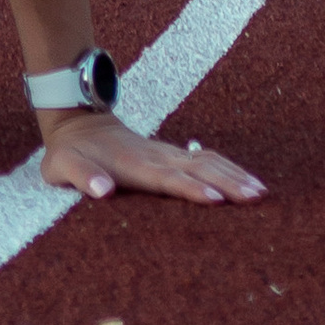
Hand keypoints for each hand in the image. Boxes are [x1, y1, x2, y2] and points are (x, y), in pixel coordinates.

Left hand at [36, 110, 265, 205]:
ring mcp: (168, 153)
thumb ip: (82, 176)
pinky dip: (229, 168)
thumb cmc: (70, 153)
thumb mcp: (62, 166)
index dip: (190, 189)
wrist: (80, 123)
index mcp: (133, 164)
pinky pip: (207, 159)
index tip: (216, 200)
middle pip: (198, 169)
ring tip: (261, 192)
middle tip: (256, 197)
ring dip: (234, 175)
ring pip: (208, 161)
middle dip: (228, 182)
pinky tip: (248, 181)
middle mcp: (157, 156)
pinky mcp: (173, 154)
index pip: (167, 178)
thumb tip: (102, 191)